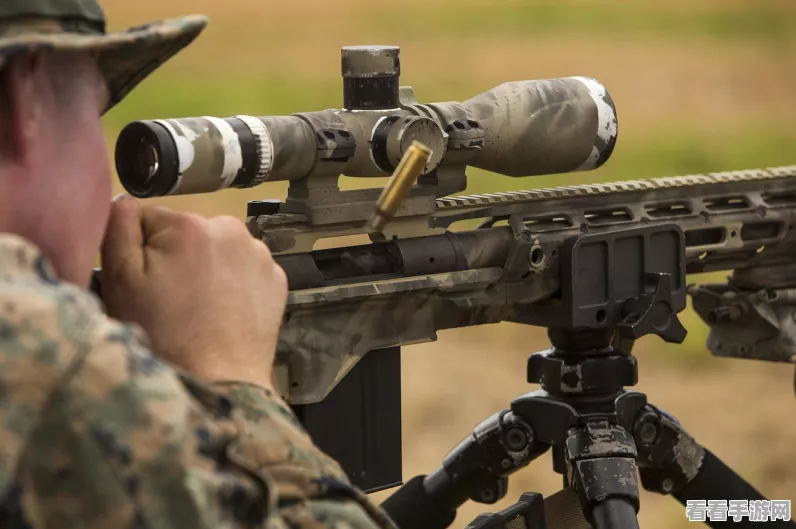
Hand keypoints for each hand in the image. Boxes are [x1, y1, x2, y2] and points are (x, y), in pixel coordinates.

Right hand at [100, 195, 287, 388]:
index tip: (144, 283)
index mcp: (190, 224)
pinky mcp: (277, 279)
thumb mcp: (120, 281)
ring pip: (218, 251)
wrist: (220, 382)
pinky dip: (234, 284)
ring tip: (199, 308)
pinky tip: (224, 312)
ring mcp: (260, 255)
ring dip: (207, 269)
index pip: (149, 221)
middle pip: (187, 233)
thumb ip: (118, 228)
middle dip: (176, 258)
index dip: (139, 252)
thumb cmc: (163, 335)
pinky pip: (245, 270)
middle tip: (171, 299)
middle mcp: (232, 229)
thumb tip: (124, 200)